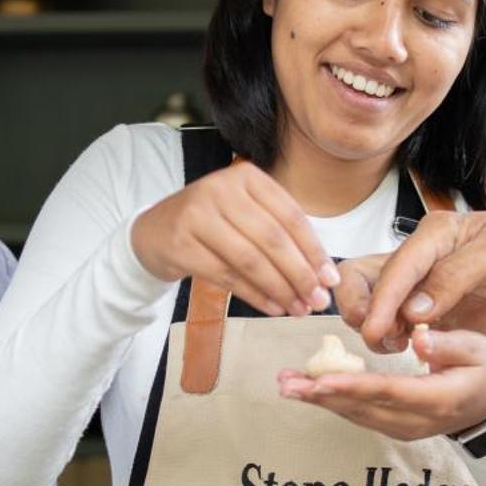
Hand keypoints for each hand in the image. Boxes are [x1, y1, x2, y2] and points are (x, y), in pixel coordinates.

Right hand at [131, 162, 339, 317]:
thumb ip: (280, 233)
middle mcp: (221, 189)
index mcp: (246, 176)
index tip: (330, 279)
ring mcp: (197, 215)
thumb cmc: (212, 224)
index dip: (314, 250)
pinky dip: (254, 295)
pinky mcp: (181, 244)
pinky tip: (272, 308)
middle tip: (318, 301)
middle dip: (300, 274)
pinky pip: (226, 276)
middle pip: (272, 239)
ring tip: (298, 309)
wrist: (154, 231)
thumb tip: (323, 274)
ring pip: (250, 259)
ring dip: (279, 289)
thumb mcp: (245, 212)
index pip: (290, 215)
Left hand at [276, 327, 485, 440]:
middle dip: (322, 395)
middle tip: (287, 384)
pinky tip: (305, 389)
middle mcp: (415, 421)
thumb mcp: (480, 349)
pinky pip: (357, 414)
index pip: (390, 391)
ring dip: (318, 400)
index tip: (322, 379)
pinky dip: (330, 401)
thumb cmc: (483, 371)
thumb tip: (418, 339)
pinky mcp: (391, 426)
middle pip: (363, 407)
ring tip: (286, 385)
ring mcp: (402, 428)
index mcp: (438, 399)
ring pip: (354, 414)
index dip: (354, 385)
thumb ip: (449, 344)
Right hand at [334, 211, 485, 353]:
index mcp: (438, 231)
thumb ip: (455, 278)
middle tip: (376, 337)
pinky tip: (400, 349)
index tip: (376, 327)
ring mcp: (421, 285)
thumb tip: (414, 309)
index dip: (384, 296)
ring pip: (374, 300)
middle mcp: (422, 255)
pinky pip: (393, 322)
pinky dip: (389, 336)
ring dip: (374, 324)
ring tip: (393, 345)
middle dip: (362, 306)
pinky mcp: (425, 312)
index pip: (399, 263)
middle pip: (367, 275)